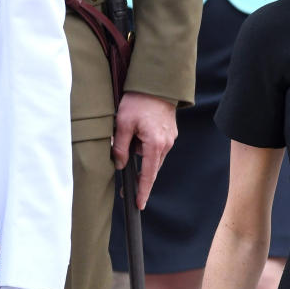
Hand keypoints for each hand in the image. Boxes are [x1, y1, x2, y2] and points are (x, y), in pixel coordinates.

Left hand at [112, 92, 177, 208]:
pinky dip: (147, 146)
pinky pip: (157, 146)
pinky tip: (140, 132)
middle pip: (151, 168)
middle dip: (139, 173)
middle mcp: (166, 145)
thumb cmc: (139, 101)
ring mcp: (170, 139)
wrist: (157, 83)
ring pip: (153, 156)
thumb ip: (120, 146)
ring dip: (141, 154)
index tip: (139, 204)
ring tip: (131, 135)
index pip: (147, 175)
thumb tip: (119, 164)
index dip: (142, 191)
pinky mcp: (170, 133)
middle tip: (127, 184)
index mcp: (154, 145)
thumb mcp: (123, 123)